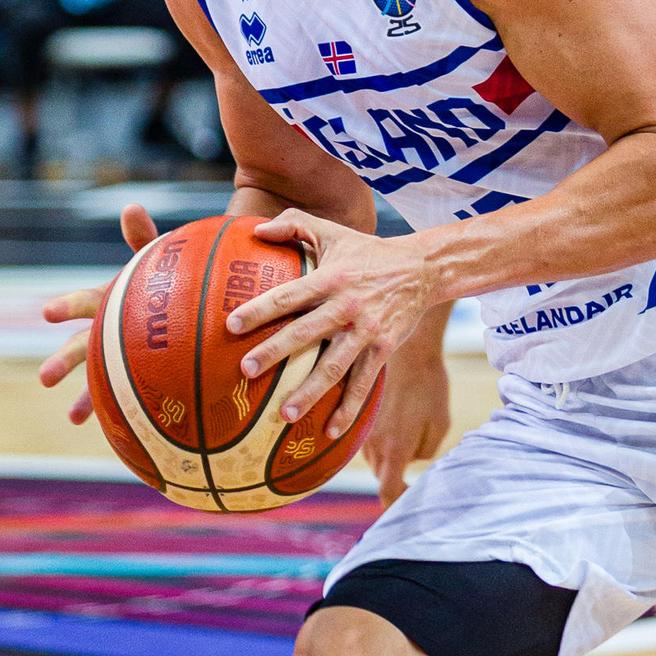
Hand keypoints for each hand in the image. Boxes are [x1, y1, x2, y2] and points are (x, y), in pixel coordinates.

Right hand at [38, 202, 158, 424]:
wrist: (189, 300)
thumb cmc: (168, 276)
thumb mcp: (157, 256)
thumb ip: (143, 239)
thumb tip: (131, 206)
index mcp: (110, 299)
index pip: (86, 302)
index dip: (68, 306)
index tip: (47, 313)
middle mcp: (108, 328)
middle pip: (83, 345)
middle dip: (64, 361)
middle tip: (45, 378)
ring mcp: (118, 352)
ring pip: (98, 376)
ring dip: (83, 396)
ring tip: (73, 416)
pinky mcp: (134, 372)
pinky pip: (122, 395)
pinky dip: (112, 410)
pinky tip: (107, 430)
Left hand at [228, 212, 433, 440]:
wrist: (423, 269)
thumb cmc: (368, 251)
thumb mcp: (333, 231)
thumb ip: (294, 224)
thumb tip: (256, 230)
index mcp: (330, 278)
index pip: (289, 295)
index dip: (260, 309)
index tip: (231, 325)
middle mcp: (347, 306)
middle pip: (306, 333)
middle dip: (275, 352)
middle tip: (246, 371)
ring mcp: (367, 330)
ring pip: (335, 366)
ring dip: (310, 392)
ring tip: (284, 415)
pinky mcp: (385, 348)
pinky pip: (364, 383)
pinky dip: (349, 408)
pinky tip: (330, 432)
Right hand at [364, 314, 452, 507]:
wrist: (406, 347)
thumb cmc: (428, 385)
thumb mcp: (439, 423)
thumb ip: (426, 451)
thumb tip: (412, 460)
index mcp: (394, 450)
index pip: (389, 492)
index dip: (398, 504)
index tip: (411, 502)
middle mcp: (371, 444)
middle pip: (382, 475)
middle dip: (398, 475)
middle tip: (419, 464)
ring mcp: (360, 430)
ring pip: (373, 457)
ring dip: (388, 456)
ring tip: (409, 435)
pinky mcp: (356, 415)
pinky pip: (367, 438)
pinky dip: (380, 438)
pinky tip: (397, 420)